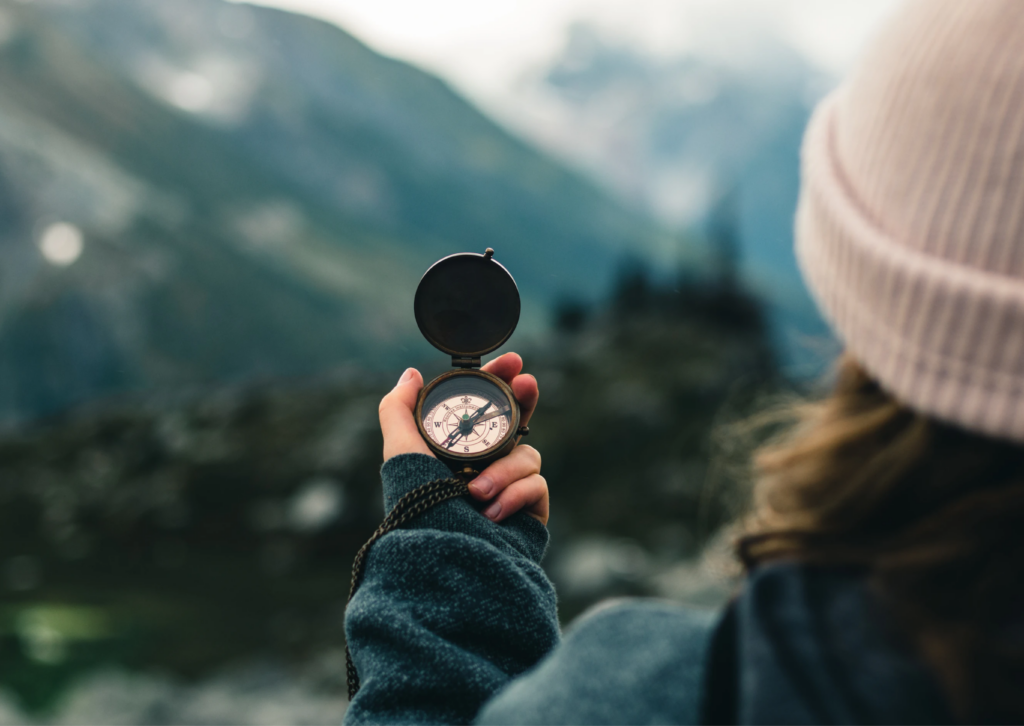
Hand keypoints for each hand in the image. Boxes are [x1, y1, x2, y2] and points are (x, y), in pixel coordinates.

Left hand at [378, 352, 545, 523]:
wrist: (444, 558)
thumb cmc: (419, 507)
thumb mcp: (400, 452)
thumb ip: (398, 409)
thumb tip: (411, 374)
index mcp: (458, 451)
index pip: (485, 408)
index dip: (500, 381)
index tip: (511, 360)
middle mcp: (485, 467)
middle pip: (517, 422)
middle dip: (524, 399)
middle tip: (527, 382)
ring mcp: (509, 489)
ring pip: (526, 455)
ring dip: (503, 469)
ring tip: (476, 493)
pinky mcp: (530, 512)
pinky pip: (536, 485)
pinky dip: (513, 495)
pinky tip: (491, 513)